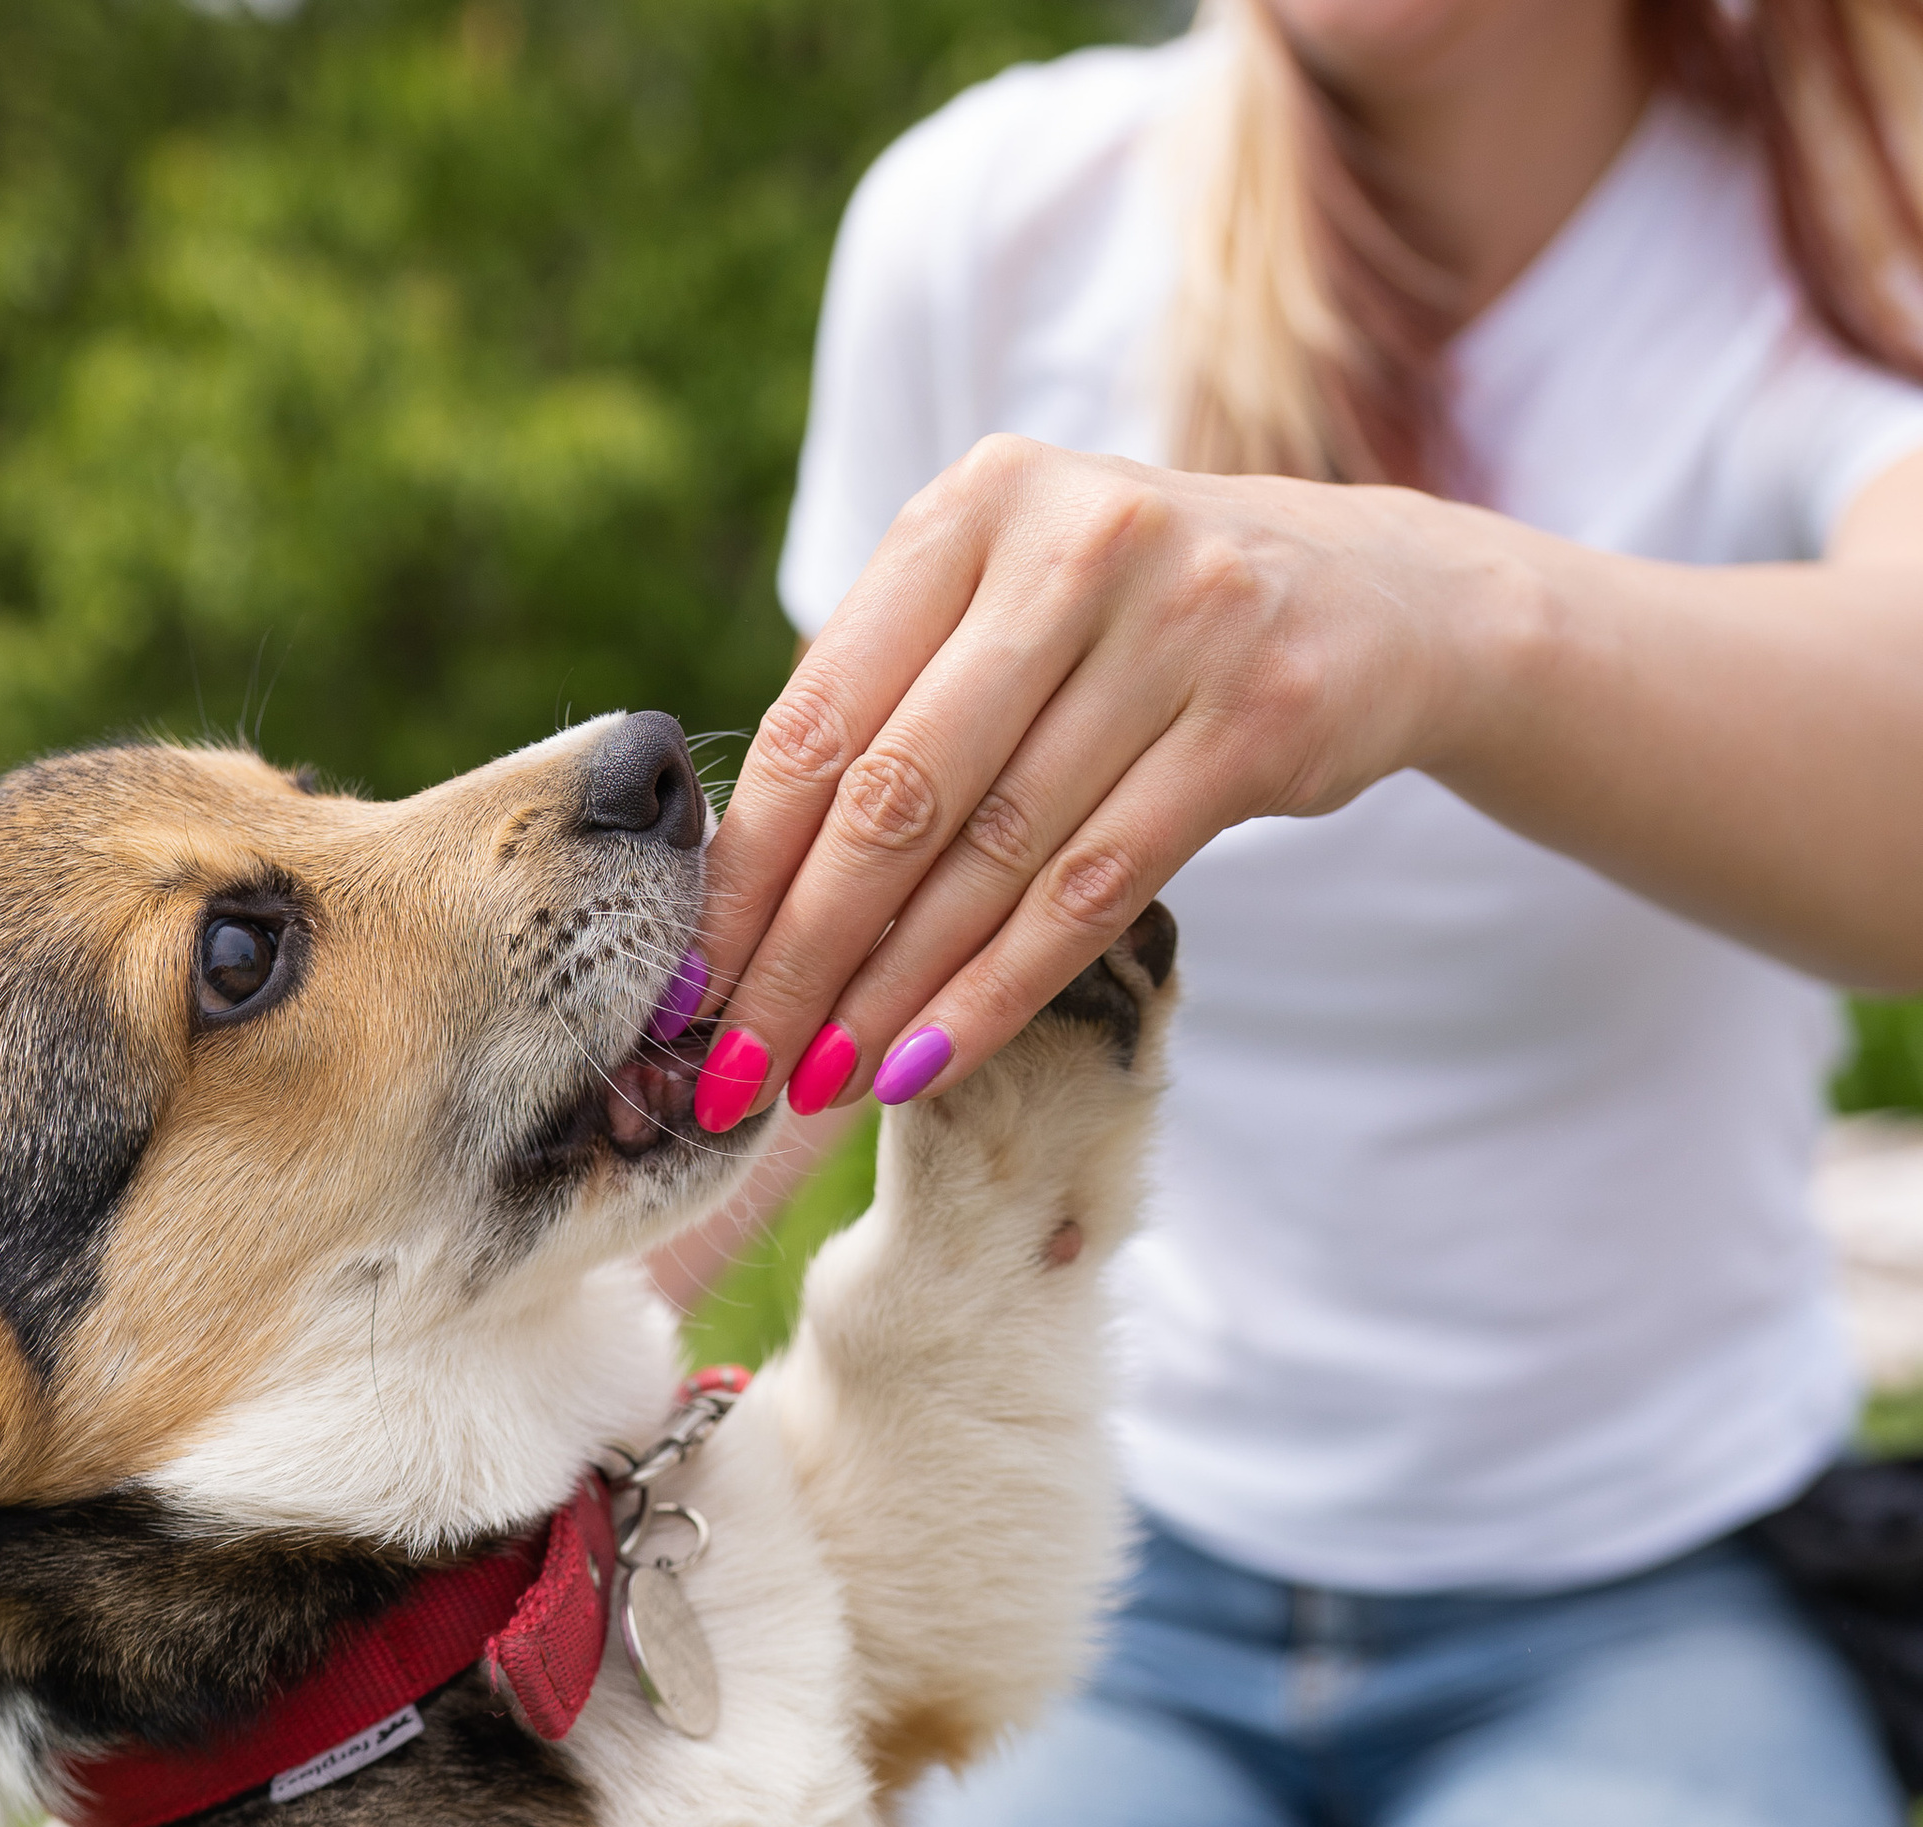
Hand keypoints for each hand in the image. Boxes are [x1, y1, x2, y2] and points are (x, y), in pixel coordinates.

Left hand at [689, 436, 1491, 1122]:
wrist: (1378, 599)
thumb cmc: (1140, 628)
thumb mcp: (1013, 608)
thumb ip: (892, 701)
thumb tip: (736, 891)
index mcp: (973, 509)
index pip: (820, 716)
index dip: (745, 868)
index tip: (682, 984)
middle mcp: (1071, 542)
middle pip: (895, 795)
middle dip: (799, 953)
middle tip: (735, 1067)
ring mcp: (1177, 625)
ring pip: (992, 857)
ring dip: (888, 994)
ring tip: (815, 1085)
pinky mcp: (1256, 720)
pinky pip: (1091, 893)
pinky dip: (994, 994)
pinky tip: (923, 1065)